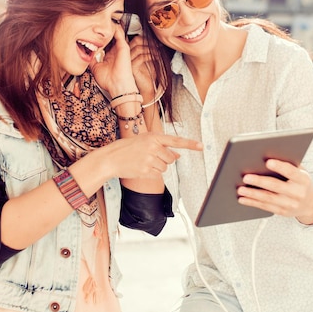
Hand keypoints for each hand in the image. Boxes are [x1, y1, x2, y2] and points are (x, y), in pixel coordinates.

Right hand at [87, 133, 202, 181]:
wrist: (110, 158)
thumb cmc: (127, 149)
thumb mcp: (144, 142)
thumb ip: (161, 146)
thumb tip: (178, 155)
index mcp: (153, 137)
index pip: (176, 140)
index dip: (190, 144)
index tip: (201, 146)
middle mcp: (153, 147)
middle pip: (171, 158)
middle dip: (166, 159)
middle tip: (152, 157)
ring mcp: (150, 159)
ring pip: (165, 167)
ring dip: (158, 167)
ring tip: (144, 162)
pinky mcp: (146, 170)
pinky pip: (158, 174)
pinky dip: (152, 173)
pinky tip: (142, 168)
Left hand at [90, 28, 137, 94]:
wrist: (117, 86)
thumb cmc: (109, 81)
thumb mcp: (95, 68)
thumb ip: (92, 60)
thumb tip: (85, 55)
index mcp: (110, 56)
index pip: (105, 44)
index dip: (99, 38)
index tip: (92, 31)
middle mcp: (116, 52)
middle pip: (110, 37)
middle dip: (104, 30)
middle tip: (96, 22)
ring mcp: (120, 49)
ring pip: (116, 34)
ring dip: (110, 27)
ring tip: (104, 18)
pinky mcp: (124, 47)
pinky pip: (120, 34)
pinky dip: (115, 28)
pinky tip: (110, 23)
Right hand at [128, 35, 157, 101]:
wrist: (148, 88)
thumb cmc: (149, 74)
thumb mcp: (151, 58)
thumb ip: (151, 49)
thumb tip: (157, 40)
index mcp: (131, 52)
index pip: (136, 39)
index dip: (147, 38)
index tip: (156, 41)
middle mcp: (127, 56)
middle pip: (135, 41)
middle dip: (149, 42)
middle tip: (158, 45)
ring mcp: (128, 62)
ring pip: (138, 48)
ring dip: (151, 48)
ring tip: (158, 51)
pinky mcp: (132, 68)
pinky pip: (140, 58)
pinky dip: (150, 56)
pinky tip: (156, 57)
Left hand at [236, 159, 312, 224]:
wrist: (312, 203)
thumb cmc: (300, 181)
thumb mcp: (300, 171)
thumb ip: (288, 163)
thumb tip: (267, 154)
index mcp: (303, 179)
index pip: (291, 172)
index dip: (280, 167)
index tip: (267, 162)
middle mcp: (298, 193)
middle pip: (276, 186)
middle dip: (260, 181)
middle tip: (245, 177)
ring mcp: (290, 204)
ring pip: (268, 198)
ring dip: (252, 194)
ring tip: (240, 188)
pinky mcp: (283, 212)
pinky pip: (265, 207)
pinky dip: (252, 202)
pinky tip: (242, 198)